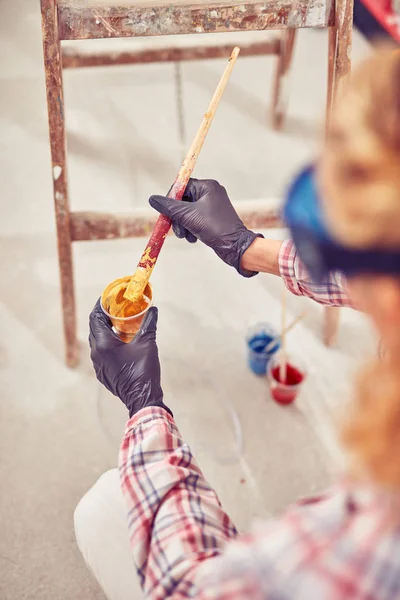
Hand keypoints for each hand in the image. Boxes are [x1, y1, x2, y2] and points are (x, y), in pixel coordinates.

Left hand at [89, 300, 170, 418]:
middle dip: (103, 316)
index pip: (95, 318)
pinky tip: (120, 341)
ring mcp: (98, 365)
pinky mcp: (103, 373)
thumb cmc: (143, 370)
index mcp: (103, 344)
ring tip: (118, 322)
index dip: (100, 305)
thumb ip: (148, 324)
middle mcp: (96, 353)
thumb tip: (153, 308)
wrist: (142, 398)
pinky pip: (100, 352)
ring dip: (105, 330)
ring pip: (97, 341)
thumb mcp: (147, 343)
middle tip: (116, 307)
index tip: (109, 297)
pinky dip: (107, 342)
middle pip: (94, 328)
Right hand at [149, 179, 262, 276]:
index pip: (182, 186)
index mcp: (207, 186)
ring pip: (188, 212)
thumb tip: (153, 199)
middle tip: (176, 230)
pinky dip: (191, 229)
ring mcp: (213, 206)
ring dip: (183, 225)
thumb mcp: (188, 216)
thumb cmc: (215, 227)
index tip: (166, 212)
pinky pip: (195, 220)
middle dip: (177, 217)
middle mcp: (211, 193)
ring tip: (186, 236)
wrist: (235, 246)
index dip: (171, 199)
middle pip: (183, 200)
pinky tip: (193, 238)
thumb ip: (168, 207)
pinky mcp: (213, 218)